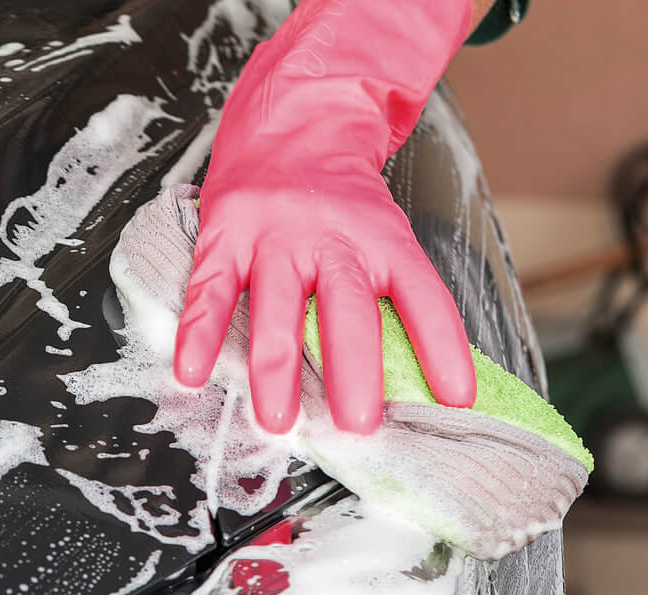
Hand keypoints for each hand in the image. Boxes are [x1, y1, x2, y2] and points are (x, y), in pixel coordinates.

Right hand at [173, 0, 478, 434]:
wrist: (294, 116)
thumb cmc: (341, 198)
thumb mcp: (383, 233)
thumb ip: (394, 299)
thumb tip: (425, 384)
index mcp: (383, 239)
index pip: (423, 295)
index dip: (443, 347)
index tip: (456, 397)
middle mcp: (333, 238)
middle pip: (348, 309)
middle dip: (354, 370)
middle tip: (358, 423)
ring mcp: (275, 236)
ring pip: (278, 307)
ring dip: (277, 368)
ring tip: (279, 420)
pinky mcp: (226, 234)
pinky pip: (211, 291)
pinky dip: (199, 335)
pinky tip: (192, 373)